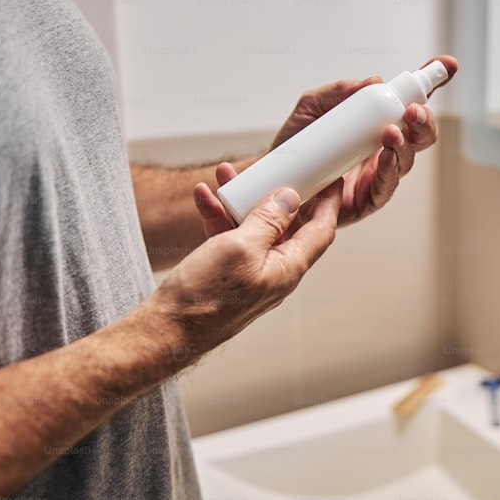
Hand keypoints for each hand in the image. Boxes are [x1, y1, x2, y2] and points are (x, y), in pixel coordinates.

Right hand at [153, 181, 341, 351]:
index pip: (321, 231)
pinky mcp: (227, 274)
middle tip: (274, 168)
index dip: (328, 203)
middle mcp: (274, 271)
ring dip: (241, 201)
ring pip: (254, 228)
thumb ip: (268, 221)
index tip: (333, 179)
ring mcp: (251, 273)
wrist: (167, 331)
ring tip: (226, 175)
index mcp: (288, 268)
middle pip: (287, 225)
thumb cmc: (205, 297)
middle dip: (276, 193)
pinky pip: (230, 238)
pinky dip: (219, 217)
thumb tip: (290, 198)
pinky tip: (204, 197)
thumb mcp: (240, 247)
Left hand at [269, 55, 457, 225]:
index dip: (430, 84)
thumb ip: (337, 92)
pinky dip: (390, 171)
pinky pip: (386, 188)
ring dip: (405, 144)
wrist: (271, 179)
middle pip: (420, 135)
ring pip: (407, 160)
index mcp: (376, 123)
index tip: (448, 65)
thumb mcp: (311, 107)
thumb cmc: (296, 142)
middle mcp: (384, 149)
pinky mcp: (366, 200)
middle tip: (413, 110)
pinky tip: (386, 156)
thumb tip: (371, 81)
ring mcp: (378, 175)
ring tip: (391, 132)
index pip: (408, 102)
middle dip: (424, 121)